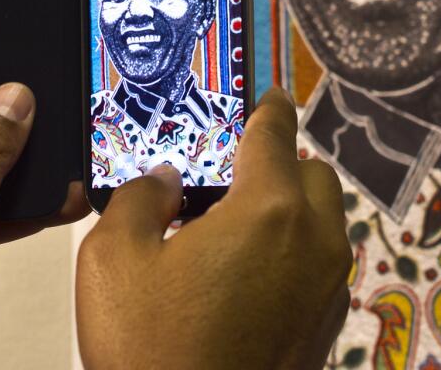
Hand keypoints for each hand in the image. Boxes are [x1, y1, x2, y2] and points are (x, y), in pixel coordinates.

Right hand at [76, 88, 350, 369]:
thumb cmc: (151, 349)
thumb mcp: (113, 258)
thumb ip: (140, 197)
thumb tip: (165, 181)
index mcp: (268, 210)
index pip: (276, 132)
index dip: (265, 106)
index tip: (262, 95)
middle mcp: (313, 243)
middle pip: (313, 174)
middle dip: (278, 163)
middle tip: (225, 174)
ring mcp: (327, 289)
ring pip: (321, 222)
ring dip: (286, 210)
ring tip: (226, 229)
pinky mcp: (326, 328)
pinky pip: (318, 267)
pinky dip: (290, 253)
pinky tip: (239, 276)